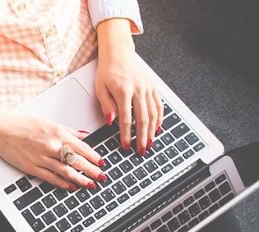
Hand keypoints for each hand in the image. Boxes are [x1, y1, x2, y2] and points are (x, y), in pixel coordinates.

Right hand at [0, 110, 106, 189]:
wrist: (1, 129)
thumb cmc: (22, 124)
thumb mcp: (48, 122)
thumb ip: (68, 131)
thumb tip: (83, 136)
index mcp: (57, 133)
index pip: (82, 147)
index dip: (94, 157)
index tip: (102, 163)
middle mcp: (51, 146)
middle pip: (78, 161)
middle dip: (92, 170)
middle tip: (102, 177)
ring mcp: (42, 158)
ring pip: (67, 171)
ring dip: (81, 179)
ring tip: (90, 184)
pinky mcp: (32, 167)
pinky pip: (51, 177)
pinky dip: (63, 183)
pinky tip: (71, 186)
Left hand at [95, 19, 163, 154]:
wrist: (118, 53)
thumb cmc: (107, 70)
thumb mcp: (100, 88)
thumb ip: (106, 105)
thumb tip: (111, 122)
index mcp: (124, 91)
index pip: (126, 119)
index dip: (126, 135)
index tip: (126, 146)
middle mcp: (138, 89)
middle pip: (143, 119)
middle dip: (142, 137)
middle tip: (142, 150)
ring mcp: (148, 87)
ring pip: (153, 113)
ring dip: (152, 131)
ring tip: (150, 143)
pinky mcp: (153, 86)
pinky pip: (159, 104)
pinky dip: (159, 118)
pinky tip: (157, 128)